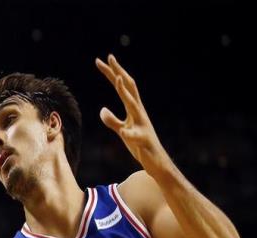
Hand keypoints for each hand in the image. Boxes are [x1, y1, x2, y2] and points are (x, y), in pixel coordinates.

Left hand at [96, 54, 169, 176]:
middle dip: (118, 72)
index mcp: (134, 109)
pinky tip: (124, 132)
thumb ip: (112, 120)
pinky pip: (135, 136)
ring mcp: (142, 125)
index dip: (112, 73)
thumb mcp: (122, 130)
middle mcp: (139, 113)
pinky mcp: (143, 140)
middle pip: (129, 88)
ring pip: (134, 105)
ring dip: (125, 92)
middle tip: (108, 57)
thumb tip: (102, 109)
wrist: (156, 162)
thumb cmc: (140, 145)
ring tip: (115, 79)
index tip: (100, 61)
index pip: (122, 87)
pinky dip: (129, 133)